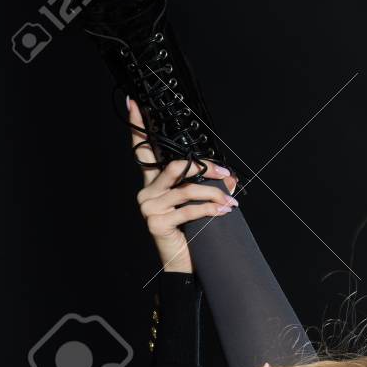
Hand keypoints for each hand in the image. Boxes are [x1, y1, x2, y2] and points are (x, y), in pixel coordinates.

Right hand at [129, 98, 238, 273]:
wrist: (182, 264)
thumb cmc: (190, 232)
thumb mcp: (198, 204)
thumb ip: (205, 186)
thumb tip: (229, 176)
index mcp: (153, 183)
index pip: (142, 150)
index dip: (138, 126)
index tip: (135, 102)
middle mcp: (147, 191)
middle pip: (176, 166)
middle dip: (206, 168)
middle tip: (227, 173)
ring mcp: (149, 206)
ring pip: (187, 187)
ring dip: (215, 192)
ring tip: (231, 200)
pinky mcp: (157, 222)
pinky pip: (189, 209)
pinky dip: (211, 208)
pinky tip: (224, 211)